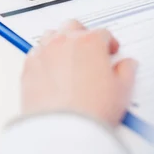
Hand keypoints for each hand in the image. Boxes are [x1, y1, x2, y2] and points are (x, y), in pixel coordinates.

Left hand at [21, 20, 137, 126]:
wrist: (62, 127)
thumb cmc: (91, 109)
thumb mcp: (122, 90)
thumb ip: (126, 71)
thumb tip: (125, 65)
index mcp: (89, 42)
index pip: (102, 33)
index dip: (108, 43)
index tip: (109, 52)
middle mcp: (63, 42)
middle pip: (72, 26)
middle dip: (82, 34)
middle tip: (88, 50)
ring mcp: (42, 52)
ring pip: (50, 35)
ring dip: (59, 41)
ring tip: (67, 58)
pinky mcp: (27, 66)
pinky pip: (34, 53)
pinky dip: (43, 57)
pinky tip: (50, 69)